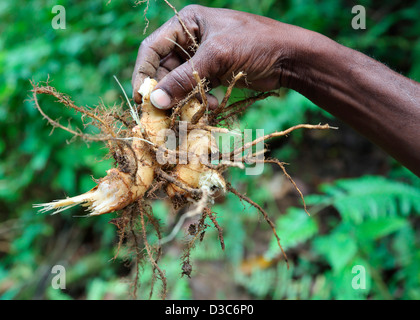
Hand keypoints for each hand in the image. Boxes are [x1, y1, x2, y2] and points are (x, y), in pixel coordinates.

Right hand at [131, 5, 298, 108]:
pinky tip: (209, 106)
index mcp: (187, 23)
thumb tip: (155, 101)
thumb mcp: (216, 57)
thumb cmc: (255, 45)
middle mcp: (190, 40)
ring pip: (179, 84)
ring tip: (193, 110)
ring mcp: (202, 58)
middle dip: (166, 92)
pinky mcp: (213, 74)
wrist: (289, 57)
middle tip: (164, 113)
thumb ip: (184, 78)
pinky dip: (198, 101)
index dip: (143, 73)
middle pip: (164, 69)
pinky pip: (194, 91)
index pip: (152, 48)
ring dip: (183, 99)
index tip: (141, 98)